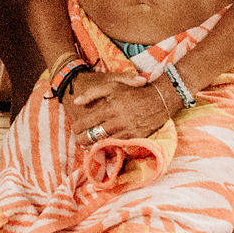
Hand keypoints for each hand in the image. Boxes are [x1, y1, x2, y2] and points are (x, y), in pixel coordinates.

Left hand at [64, 68, 178, 147]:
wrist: (159, 99)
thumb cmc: (133, 91)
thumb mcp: (112, 86)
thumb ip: (92, 93)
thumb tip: (76, 102)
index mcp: (110, 108)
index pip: (89, 122)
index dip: (79, 127)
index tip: (74, 129)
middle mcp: (118, 121)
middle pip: (95, 135)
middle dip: (84, 140)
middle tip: (78, 141)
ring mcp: (128, 131)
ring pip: (106, 143)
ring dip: (95, 145)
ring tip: (87, 145)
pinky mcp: (136, 138)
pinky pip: (119, 145)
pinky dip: (110, 147)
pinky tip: (104, 146)